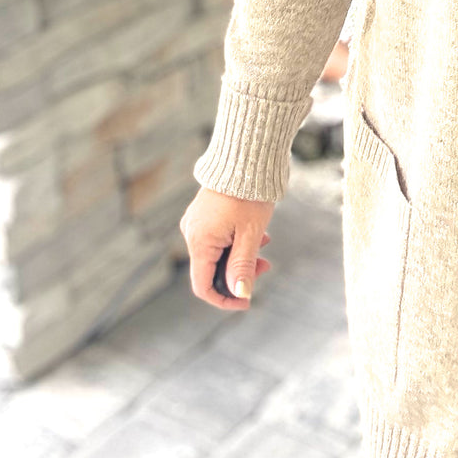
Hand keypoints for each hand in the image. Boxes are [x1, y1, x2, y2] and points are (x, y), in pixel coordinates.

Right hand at [180, 186, 275, 310]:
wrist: (246, 156)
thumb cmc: (249, 194)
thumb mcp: (250, 234)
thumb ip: (243, 266)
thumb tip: (240, 294)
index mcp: (199, 241)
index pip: (203, 286)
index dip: (224, 299)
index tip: (246, 301)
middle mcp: (192, 233)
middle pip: (212, 269)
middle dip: (238, 273)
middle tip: (265, 265)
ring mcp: (197, 222)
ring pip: (217, 253)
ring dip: (240, 256)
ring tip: (264, 244)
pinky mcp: (205, 214)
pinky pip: (217, 237)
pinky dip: (236, 242)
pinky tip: (256, 234)